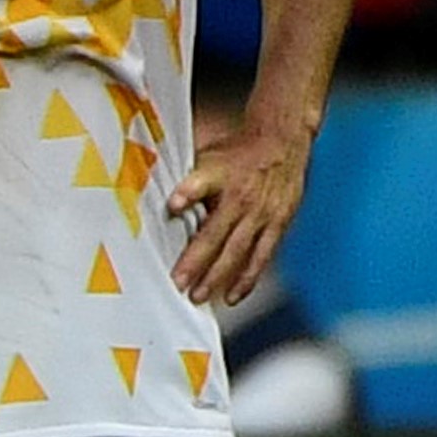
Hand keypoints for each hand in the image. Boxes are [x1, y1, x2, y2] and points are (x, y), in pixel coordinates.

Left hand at [170, 107, 313, 309]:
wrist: (282, 140)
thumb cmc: (237, 151)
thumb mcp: (207, 155)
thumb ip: (185, 179)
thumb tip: (154, 195)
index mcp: (221, 177)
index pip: (200, 184)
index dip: (188, 192)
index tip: (174, 204)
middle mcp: (242, 198)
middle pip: (217, 233)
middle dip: (197, 260)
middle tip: (178, 283)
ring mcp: (263, 214)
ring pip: (239, 251)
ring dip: (218, 277)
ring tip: (199, 296)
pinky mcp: (279, 223)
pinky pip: (262, 255)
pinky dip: (247, 277)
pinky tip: (232, 296)